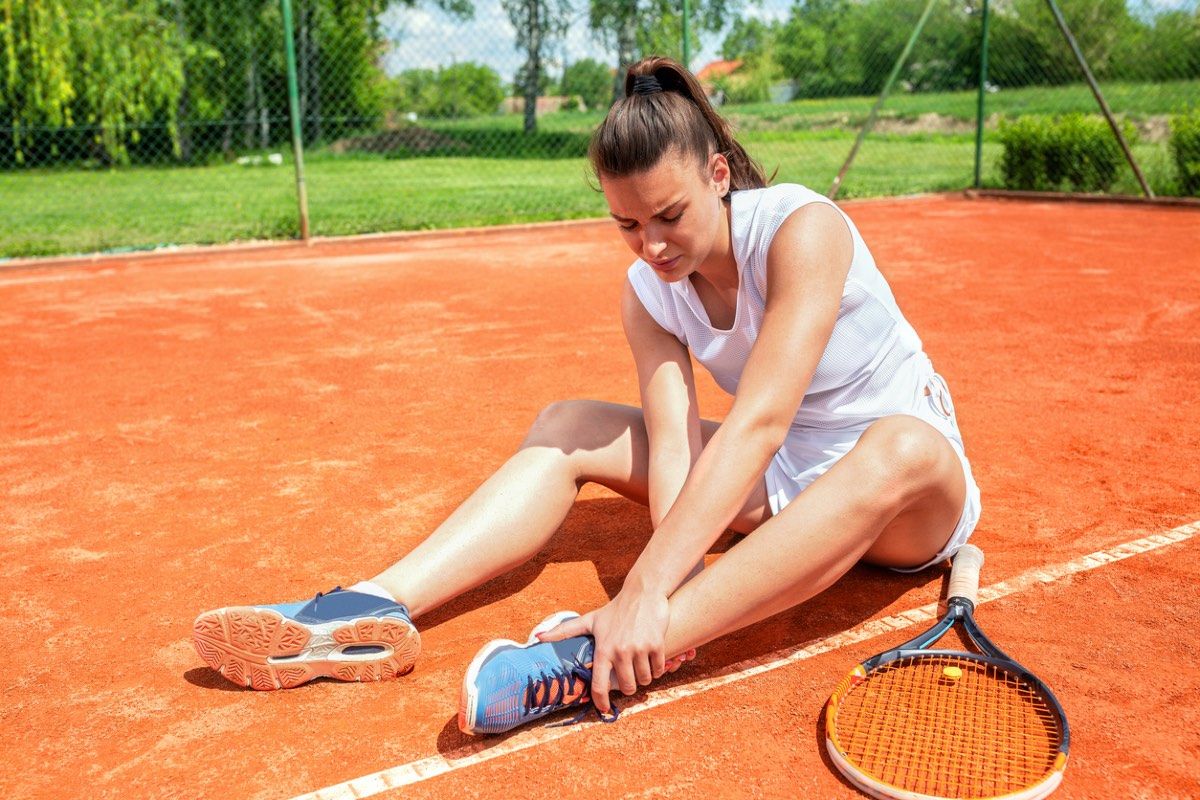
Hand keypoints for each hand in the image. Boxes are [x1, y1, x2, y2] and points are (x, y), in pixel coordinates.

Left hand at [537, 589, 669, 713]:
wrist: (642, 592)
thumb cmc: (615, 609)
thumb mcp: (590, 620)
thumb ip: (564, 631)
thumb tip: (538, 637)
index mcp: (603, 649)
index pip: (599, 685)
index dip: (601, 702)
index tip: (603, 709)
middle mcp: (620, 651)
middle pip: (627, 687)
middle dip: (629, 686)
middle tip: (628, 678)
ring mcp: (639, 649)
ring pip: (644, 680)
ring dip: (644, 678)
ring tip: (640, 667)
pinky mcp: (656, 645)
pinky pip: (658, 670)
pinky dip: (657, 669)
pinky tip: (651, 660)